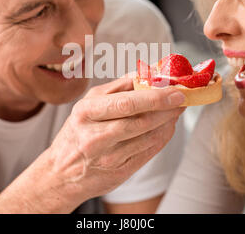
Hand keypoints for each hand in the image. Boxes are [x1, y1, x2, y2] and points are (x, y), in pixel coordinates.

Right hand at [45, 76, 185, 208]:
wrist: (61, 174)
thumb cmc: (78, 132)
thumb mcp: (89, 104)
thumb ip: (119, 87)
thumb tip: (151, 71)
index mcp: (86, 112)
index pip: (126, 103)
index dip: (155, 97)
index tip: (175, 90)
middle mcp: (95, 136)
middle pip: (140, 121)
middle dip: (166, 108)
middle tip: (183, 98)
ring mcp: (108, 157)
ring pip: (148, 137)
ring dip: (168, 122)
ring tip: (176, 111)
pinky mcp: (119, 172)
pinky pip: (148, 152)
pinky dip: (162, 137)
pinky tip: (167, 127)